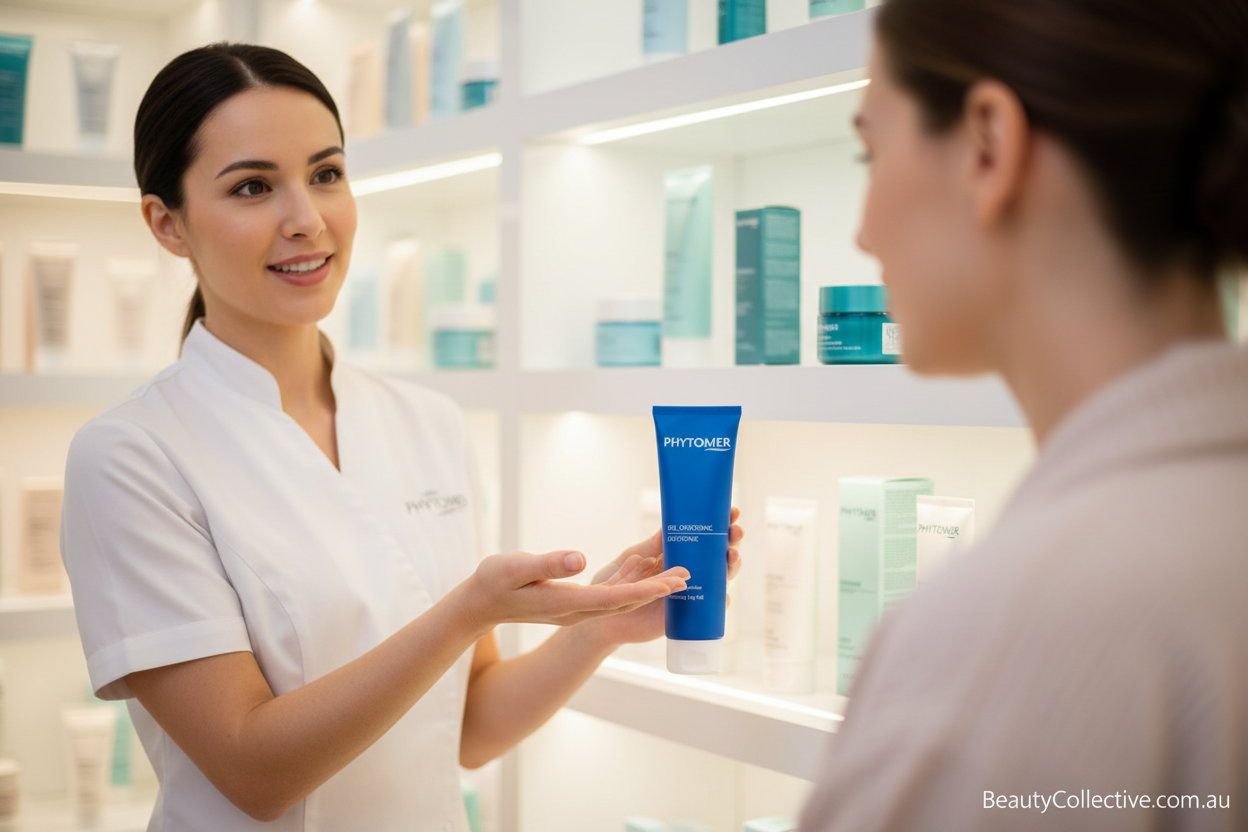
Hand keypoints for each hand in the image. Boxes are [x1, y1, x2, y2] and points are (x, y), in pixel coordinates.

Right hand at [461, 548, 687, 633]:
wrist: (479, 604)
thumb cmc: (493, 582)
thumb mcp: (516, 567)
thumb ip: (549, 563)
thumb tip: (580, 559)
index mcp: (567, 603)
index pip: (615, 599)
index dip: (646, 591)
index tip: (672, 584)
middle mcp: (577, 610)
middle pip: (626, 602)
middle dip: (658, 591)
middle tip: (689, 576)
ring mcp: (575, 609)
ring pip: (621, 599)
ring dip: (649, 587)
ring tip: (675, 573)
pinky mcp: (572, 602)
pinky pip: (608, 594)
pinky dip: (629, 582)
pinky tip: (642, 565)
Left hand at [582, 507, 744, 647]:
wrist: (603, 616)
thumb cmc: (615, 583)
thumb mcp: (631, 558)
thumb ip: (649, 546)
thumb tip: (666, 526)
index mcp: (676, 553)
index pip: (704, 536)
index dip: (720, 524)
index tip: (732, 512)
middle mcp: (688, 570)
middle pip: (718, 555)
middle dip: (732, 541)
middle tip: (735, 531)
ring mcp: (690, 592)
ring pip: (719, 578)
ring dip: (730, 567)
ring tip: (732, 556)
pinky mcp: (686, 614)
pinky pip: (710, 609)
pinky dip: (720, 602)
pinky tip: (723, 594)